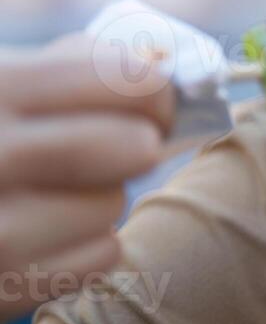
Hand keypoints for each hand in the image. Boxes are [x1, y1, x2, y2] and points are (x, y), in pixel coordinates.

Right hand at [0, 32, 174, 319]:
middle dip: (138, 144)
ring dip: (100, 200)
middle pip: (134, 147)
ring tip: (54, 193)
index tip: (154, 103)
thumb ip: (67, 65)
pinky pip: (98, 258)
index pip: (131, 80)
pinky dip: (85, 248)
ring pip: (114, 206)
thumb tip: (161, 65)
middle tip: (122, 146)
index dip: (158, 92)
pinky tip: (45, 235)